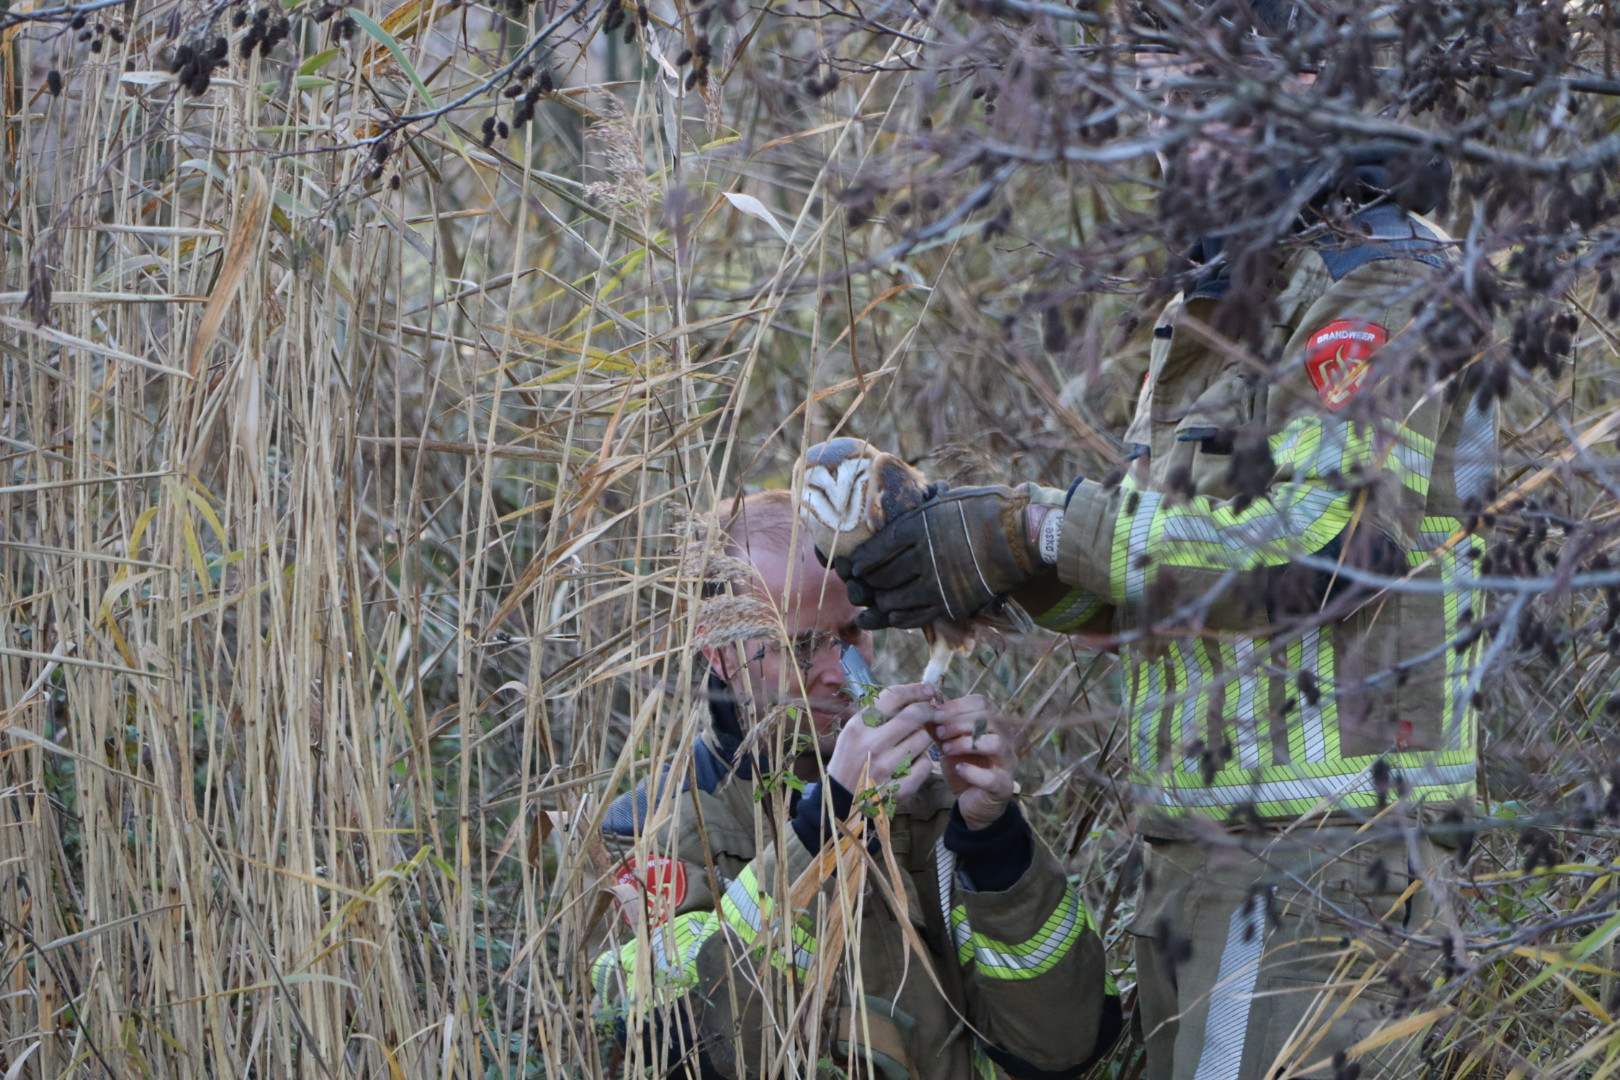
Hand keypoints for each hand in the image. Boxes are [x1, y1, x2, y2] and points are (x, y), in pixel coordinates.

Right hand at [826, 683, 939, 801]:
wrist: (842, 801)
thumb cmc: (849, 761)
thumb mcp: (853, 732)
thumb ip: (876, 713)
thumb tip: (910, 695)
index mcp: (859, 727)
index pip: (892, 697)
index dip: (915, 689)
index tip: (928, 689)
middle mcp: (873, 744)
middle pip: (915, 715)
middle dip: (928, 710)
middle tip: (931, 712)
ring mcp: (887, 767)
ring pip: (924, 739)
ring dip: (923, 738)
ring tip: (911, 744)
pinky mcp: (899, 788)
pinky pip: (925, 764)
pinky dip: (922, 761)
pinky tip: (911, 763)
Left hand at [833, 485, 1040, 629]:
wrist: (1021, 537)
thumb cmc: (985, 510)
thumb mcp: (945, 501)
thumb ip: (917, 513)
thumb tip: (893, 512)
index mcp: (920, 526)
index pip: (877, 549)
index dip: (861, 561)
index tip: (854, 566)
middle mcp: (924, 556)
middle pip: (882, 576)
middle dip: (867, 583)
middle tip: (860, 585)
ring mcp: (938, 583)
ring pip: (894, 600)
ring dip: (880, 603)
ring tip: (875, 602)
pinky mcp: (951, 603)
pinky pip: (915, 616)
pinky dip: (899, 619)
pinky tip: (892, 617)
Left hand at [930, 695, 1014, 830]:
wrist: (971, 800)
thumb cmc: (962, 766)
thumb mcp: (947, 743)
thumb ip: (938, 727)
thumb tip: (923, 708)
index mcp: (993, 724)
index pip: (982, 702)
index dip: (958, 706)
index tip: (937, 714)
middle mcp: (1006, 740)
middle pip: (989, 719)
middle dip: (959, 723)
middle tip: (939, 732)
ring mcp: (1007, 763)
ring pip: (995, 743)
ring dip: (966, 743)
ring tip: (946, 749)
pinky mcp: (1003, 786)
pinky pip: (992, 777)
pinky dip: (972, 771)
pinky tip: (958, 769)